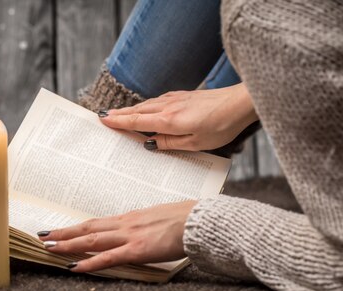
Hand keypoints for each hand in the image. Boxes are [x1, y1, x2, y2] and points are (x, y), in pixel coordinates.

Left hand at [37, 200, 196, 271]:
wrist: (201, 221)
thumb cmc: (187, 219)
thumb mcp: (162, 218)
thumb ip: (147, 225)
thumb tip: (143, 231)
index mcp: (131, 218)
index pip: (97, 222)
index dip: (78, 227)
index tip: (61, 229)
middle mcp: (126, 224)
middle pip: (88, 227)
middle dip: (64, 233)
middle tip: (44, 236)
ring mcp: (130, 236)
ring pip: (91, 240)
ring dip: (68, 244)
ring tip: (49, 248)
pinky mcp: (137, 250)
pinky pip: (108, 258)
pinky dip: (89, 262)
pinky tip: (74, 267)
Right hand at [100, 83, 257, 150]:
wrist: (240, 103)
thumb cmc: (221, 126)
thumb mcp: (195, 143)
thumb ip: (170, 143)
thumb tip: (150, 143)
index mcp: (169, 120)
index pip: (138, 120)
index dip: (119, 121)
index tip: (104, 120)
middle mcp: (168, 107)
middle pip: (138, 110)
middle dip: (119, 114)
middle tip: (102, 117)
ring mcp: (175, 99)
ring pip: (147, 104)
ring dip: (130, 109)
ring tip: (117, 113)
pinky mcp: (183, 96)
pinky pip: (157, 101)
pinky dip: (145, 105)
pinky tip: (144, 107)